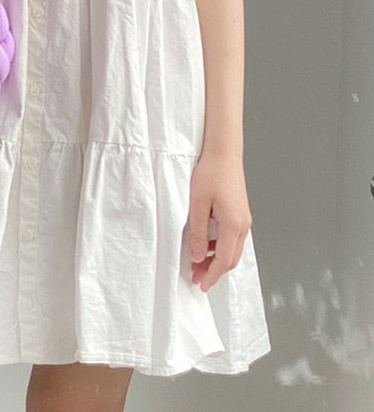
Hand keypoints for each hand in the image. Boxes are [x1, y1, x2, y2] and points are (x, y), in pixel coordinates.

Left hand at [187, 147, 252, 291]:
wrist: (223, 152)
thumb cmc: (210, 173)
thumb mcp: (197, 204)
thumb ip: (198, 233)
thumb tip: (197, 257)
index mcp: (234, 224)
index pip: (224, 260)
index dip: (212, 276)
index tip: (201, 286)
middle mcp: (243, 225)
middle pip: (231, 259)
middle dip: (214, 271)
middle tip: (195, 278)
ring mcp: (244, 219)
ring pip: (232, 249)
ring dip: (216, 260)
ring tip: (198, 264)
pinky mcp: (240, 213)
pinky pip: (232, 238)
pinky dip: (220, 247)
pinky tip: (206, 245)